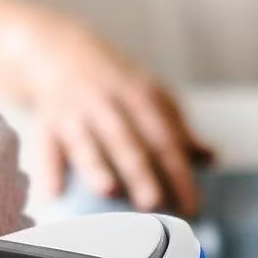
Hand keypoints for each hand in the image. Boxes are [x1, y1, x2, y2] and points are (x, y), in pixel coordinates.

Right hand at [12, 17, 210, 214]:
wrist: (58, 50)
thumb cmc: (112, 82)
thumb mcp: (147, 93)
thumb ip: (177, 126)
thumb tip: (211, 158)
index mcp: (138, 96)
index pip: (165, 138)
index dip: (180, 172)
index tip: (193, 206)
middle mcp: (106, 102)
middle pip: (126, 140)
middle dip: (140, 171)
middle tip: (153, 203)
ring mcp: (74, 112)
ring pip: (86, 143)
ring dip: (96, 167)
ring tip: (108, 191)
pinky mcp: (45, 123)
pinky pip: (46, 148)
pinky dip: (48, 171)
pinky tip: (53, 195)